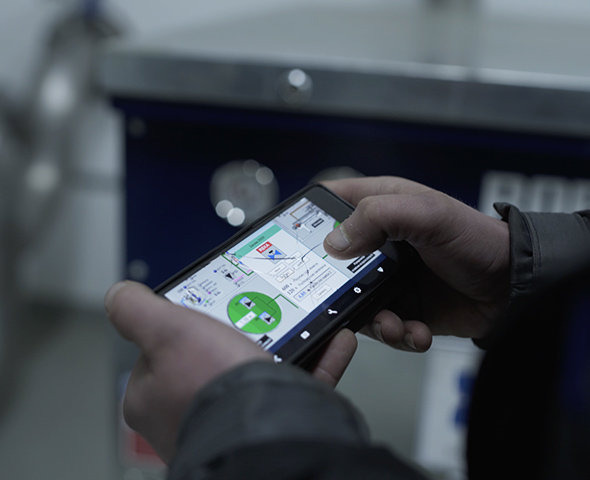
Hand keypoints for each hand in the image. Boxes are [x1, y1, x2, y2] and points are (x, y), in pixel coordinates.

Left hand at [105, 281, 356, 462]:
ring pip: (262, 369)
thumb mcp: (166, 330)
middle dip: (244, 329)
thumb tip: (118, 296)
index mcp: (155, 396)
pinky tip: (334, 339)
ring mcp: (232, 419)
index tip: (210, 305)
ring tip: (301, 318)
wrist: (266, 433)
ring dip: (288, 340)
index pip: (162, 348)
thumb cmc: (210, 385)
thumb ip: (136, 310)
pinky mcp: (272, 423)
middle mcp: (190, 413)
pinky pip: (298, 383)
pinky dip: (318, 360)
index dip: (185, 321)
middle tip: (260, 309)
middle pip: (215, 356)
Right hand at [323, 176, 509, 350]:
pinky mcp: (403, 306)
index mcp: (381, 207)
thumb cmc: (476, 239)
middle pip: (334, 261)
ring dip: (372, 319)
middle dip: (335, 285)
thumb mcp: (427, 214)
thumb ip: (378, 216)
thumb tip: (333, 241)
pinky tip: (416, 331)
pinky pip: (383, 325)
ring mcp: (389, 276)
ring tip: (395, 324)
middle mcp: (380, 242)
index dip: (308, 218)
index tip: (293, 241)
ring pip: (354, 300)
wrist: (514, 287)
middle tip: (341, 298)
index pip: (330, 203)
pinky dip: (397, 333)